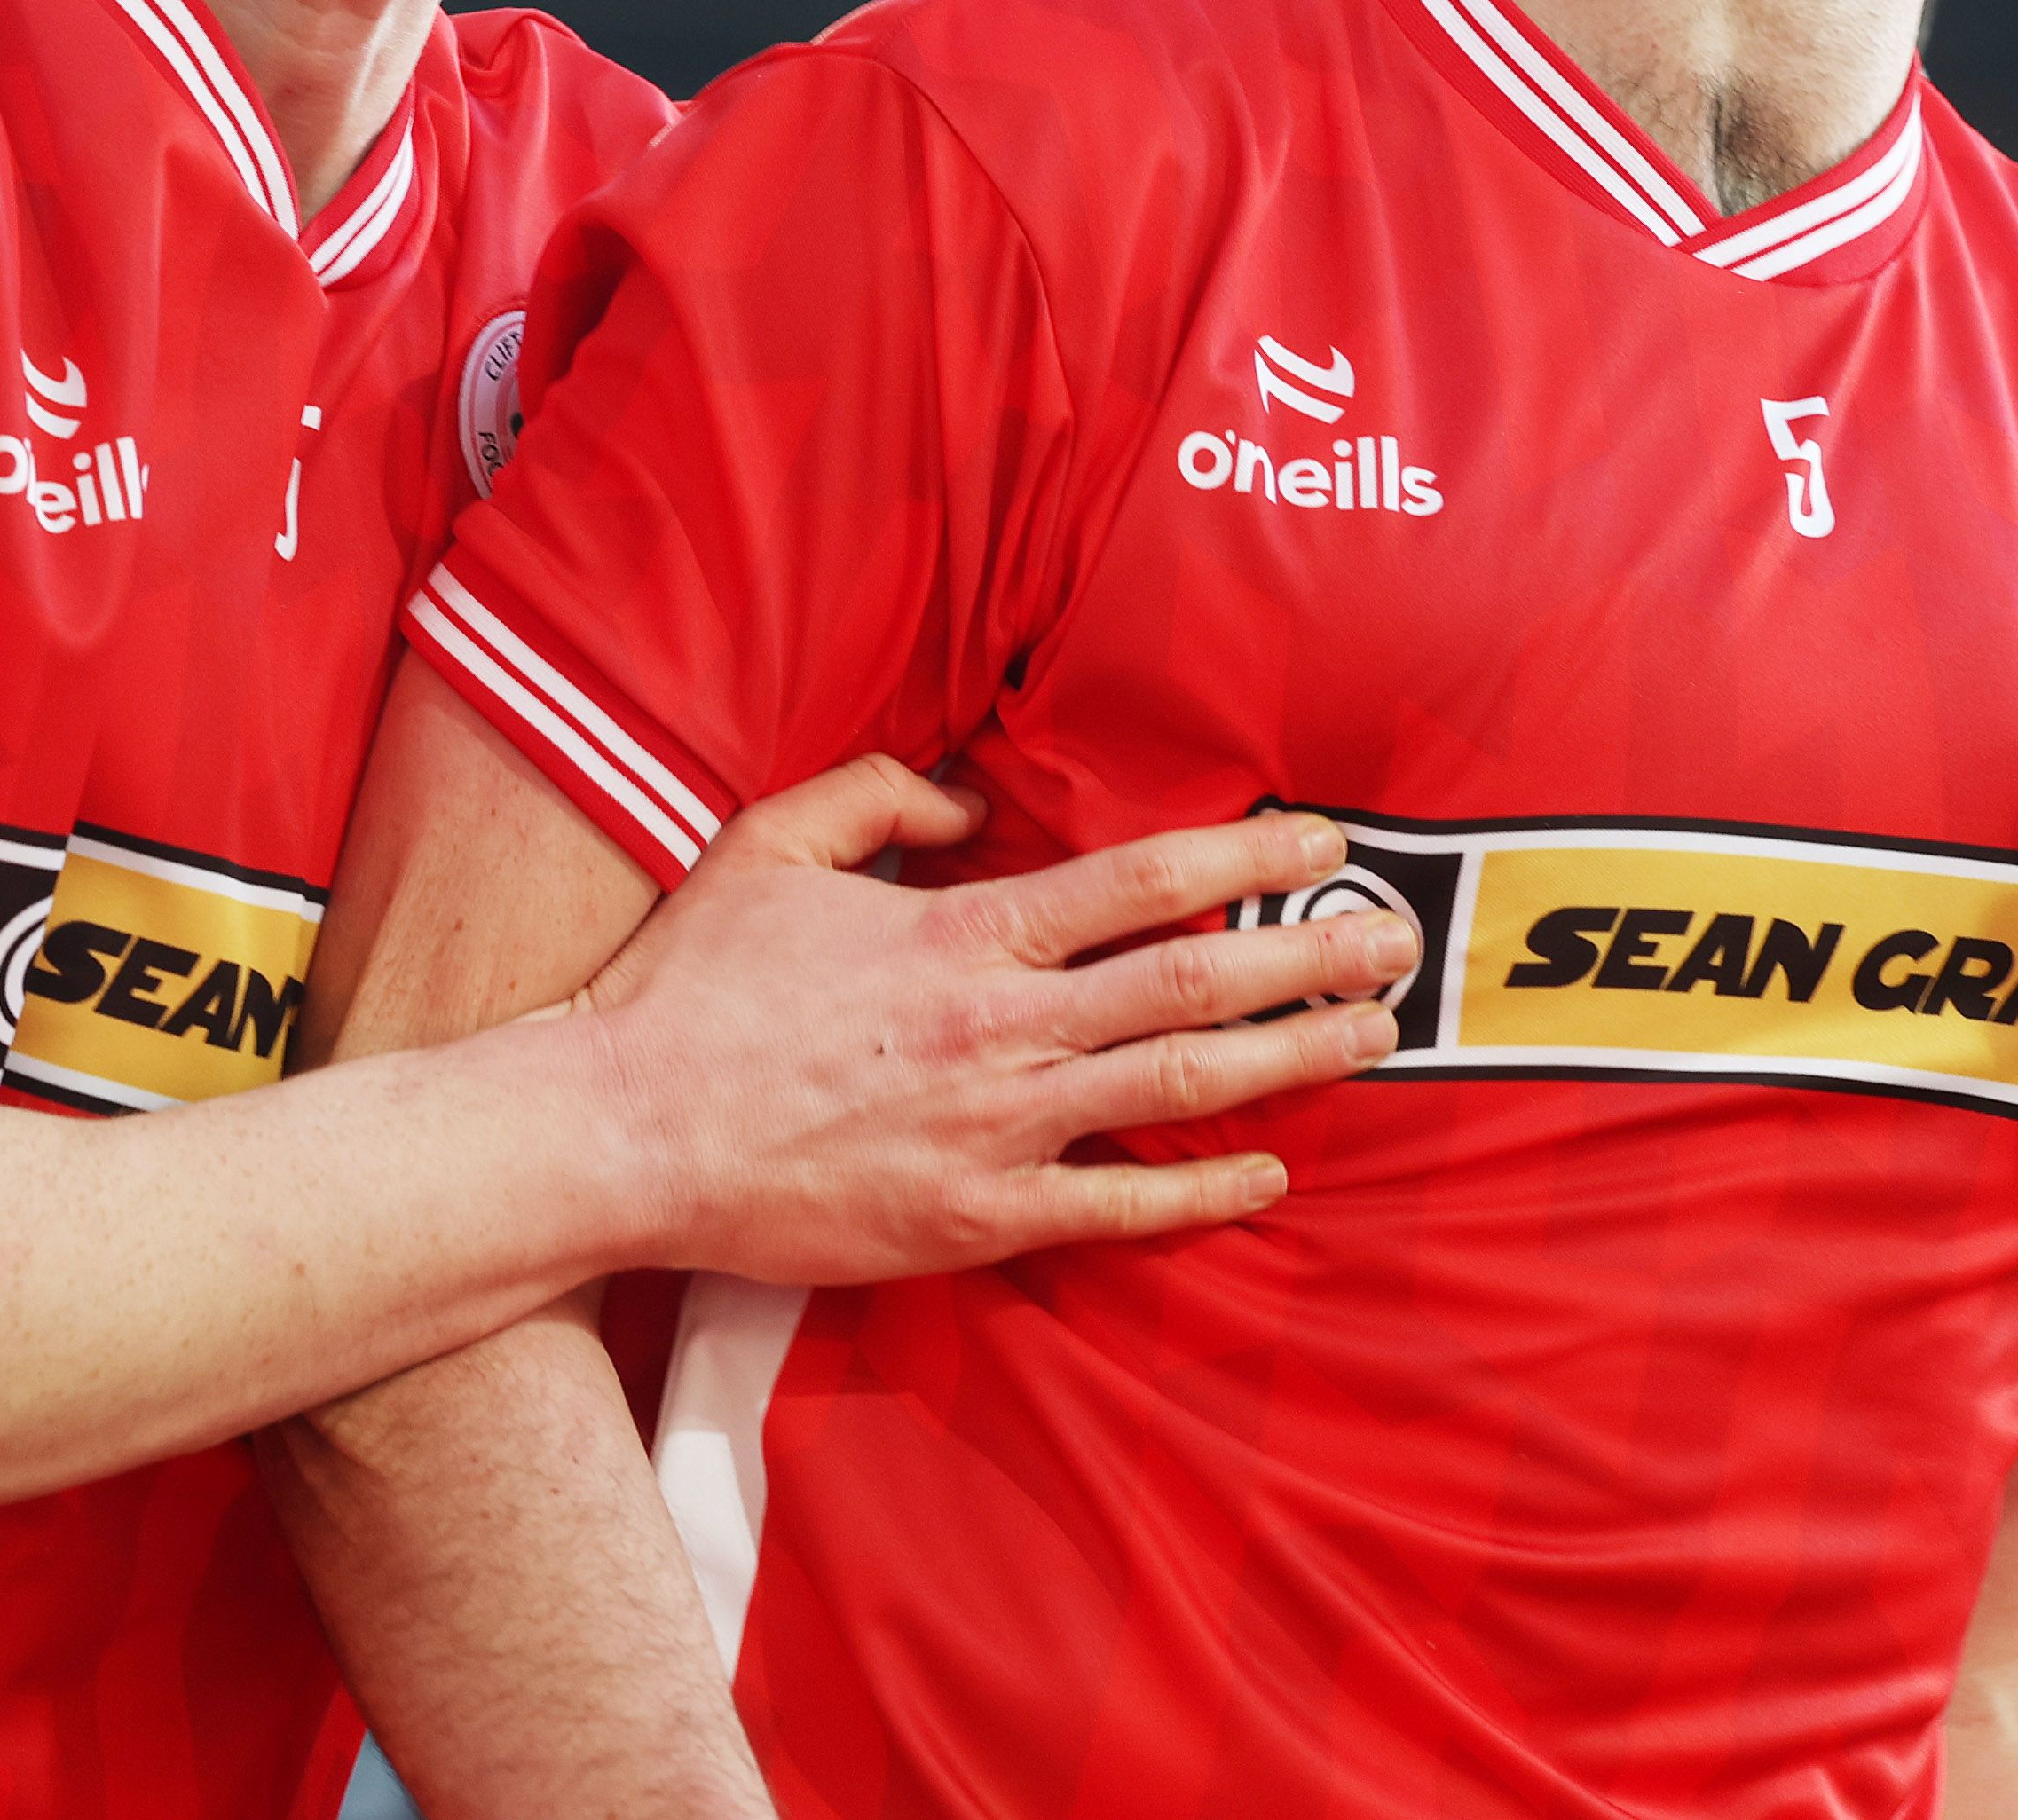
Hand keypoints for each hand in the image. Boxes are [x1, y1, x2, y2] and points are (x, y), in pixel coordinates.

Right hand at [572, 761, 1408, 1287]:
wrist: (621, 1132)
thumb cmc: (689, 987)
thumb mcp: (771, 843)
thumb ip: (883, 798)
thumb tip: (980, 807)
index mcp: (962, 933)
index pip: (1138, 882)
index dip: (1242, 857)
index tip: (1319, 840)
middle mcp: (1001, 1026)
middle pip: (1191, 979)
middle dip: (1307, 955)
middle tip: (1396, 941)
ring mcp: (997, 1128)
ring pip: (1177, 1082)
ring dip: (1290, 1058)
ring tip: (1373, 1035)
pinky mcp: (975, 1219)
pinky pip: (1116, 1204)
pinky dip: (1202, 1190)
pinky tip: (1268, 1172)